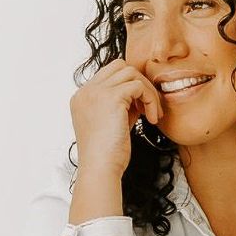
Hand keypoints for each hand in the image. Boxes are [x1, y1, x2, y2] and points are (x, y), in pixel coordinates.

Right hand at [70, 59, 166, 179]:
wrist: (100, 169)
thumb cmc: (108, 155)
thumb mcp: (113, 123)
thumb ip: (123, 105)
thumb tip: (141, 93)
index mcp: (82, 97)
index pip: (109, 75)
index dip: (129, 87)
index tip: (140, 109)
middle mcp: (86, 91)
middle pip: (119, 66)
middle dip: (139, 83)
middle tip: (149, 107)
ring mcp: (96, 92)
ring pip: (131, 73)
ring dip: (148, 92)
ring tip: (153, 114)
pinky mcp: (111, 98)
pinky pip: (139, 86)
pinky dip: (150, 100)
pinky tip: (152, 119)